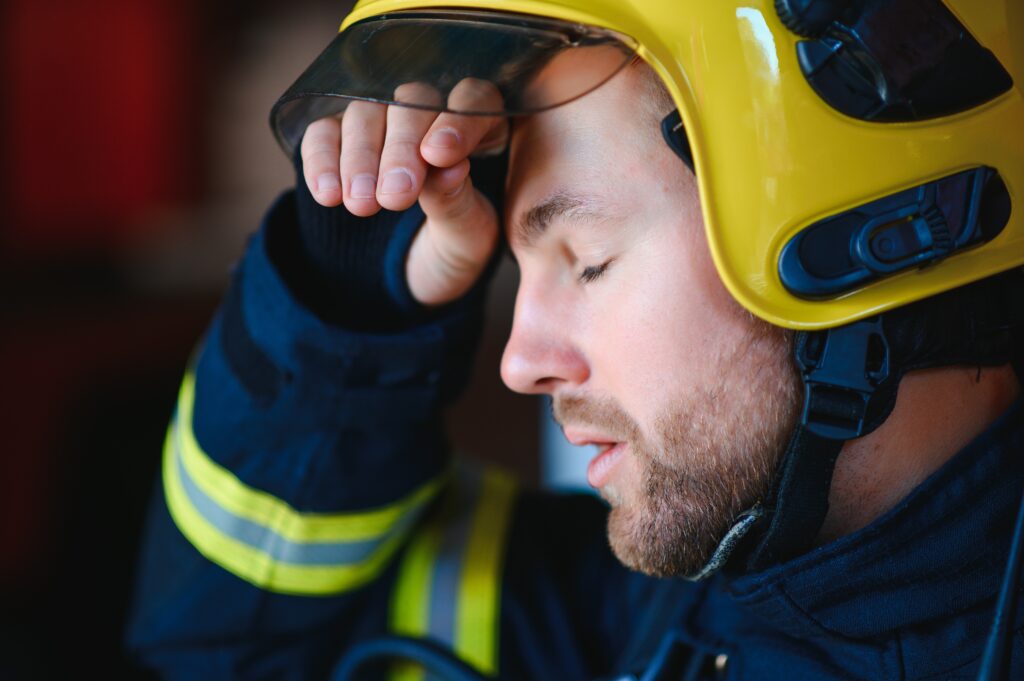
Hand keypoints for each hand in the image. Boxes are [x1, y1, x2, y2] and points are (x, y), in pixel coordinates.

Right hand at [300, 80, 507, 305]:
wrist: (411, 275)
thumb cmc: (452, 249)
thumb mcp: (466, 238)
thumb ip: (457, 202)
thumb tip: (448, 167)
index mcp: (480, 131)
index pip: (474, 102)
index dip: (457, 121)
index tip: (439, 155)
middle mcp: (428, 115)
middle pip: (412, 104)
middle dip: (401, 149)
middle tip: (394, 196)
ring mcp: (379, 123)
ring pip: (365, 113)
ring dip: (360, 158)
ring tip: (361, 204)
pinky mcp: (336, 138)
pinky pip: (323, 134)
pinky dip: (321, 160)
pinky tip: (329, 194)